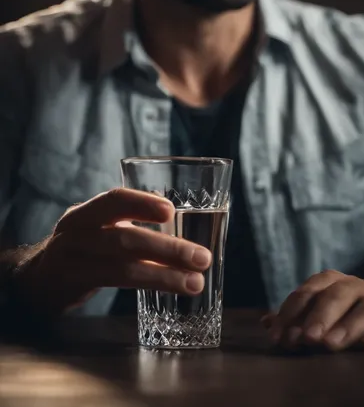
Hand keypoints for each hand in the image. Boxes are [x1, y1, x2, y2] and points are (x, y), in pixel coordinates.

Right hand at [10, 188, 211, 315]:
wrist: (35, 280)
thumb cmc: (80, 248)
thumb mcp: (97, 227)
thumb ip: (128, 218)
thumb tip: (174, 211)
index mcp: (86, 213)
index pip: (113, 200)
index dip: (141, 203)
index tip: (171, 211)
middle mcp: (76, 234)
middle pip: (123, 238)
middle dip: (167, 248)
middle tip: (202, 257)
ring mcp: (73, 263)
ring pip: (121, 267)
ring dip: (164, 275)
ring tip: (195, 282)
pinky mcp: (74, 288)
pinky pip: (114, 285)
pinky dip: (146, 284)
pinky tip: (170, 288)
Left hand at [262, 270, 363, 351]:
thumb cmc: (358, 310)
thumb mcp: (327, 311)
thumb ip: (299, 317)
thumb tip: (266, 322)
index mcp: (335, 283)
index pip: (310, 290)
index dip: (292, 311)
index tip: (279, 336)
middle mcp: (360, 286)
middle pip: (338, 294)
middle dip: (320, 316)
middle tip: (306, 338)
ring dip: (348, 325)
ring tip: (332, 344)